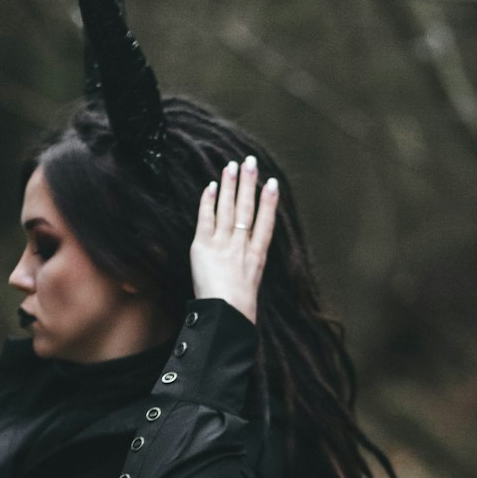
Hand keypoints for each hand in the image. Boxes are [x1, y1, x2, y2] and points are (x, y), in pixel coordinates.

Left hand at [189, 155, 277, 323]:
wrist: (226, 314)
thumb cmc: (238, 310)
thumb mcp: (252, 289)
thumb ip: (248, 272)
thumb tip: (245, 269)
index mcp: (257, 257)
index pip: (265, 224)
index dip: (269, 202)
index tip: (272, 184)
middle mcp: (241, 246)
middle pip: (247, 209)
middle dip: (249, 184)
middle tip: (251, 162)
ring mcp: (223, 244)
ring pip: (228, 209)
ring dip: (231, 185)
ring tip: (233, 165)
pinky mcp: (203, 246)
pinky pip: (206, 218)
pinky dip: (209, 201)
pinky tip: (212, 186)